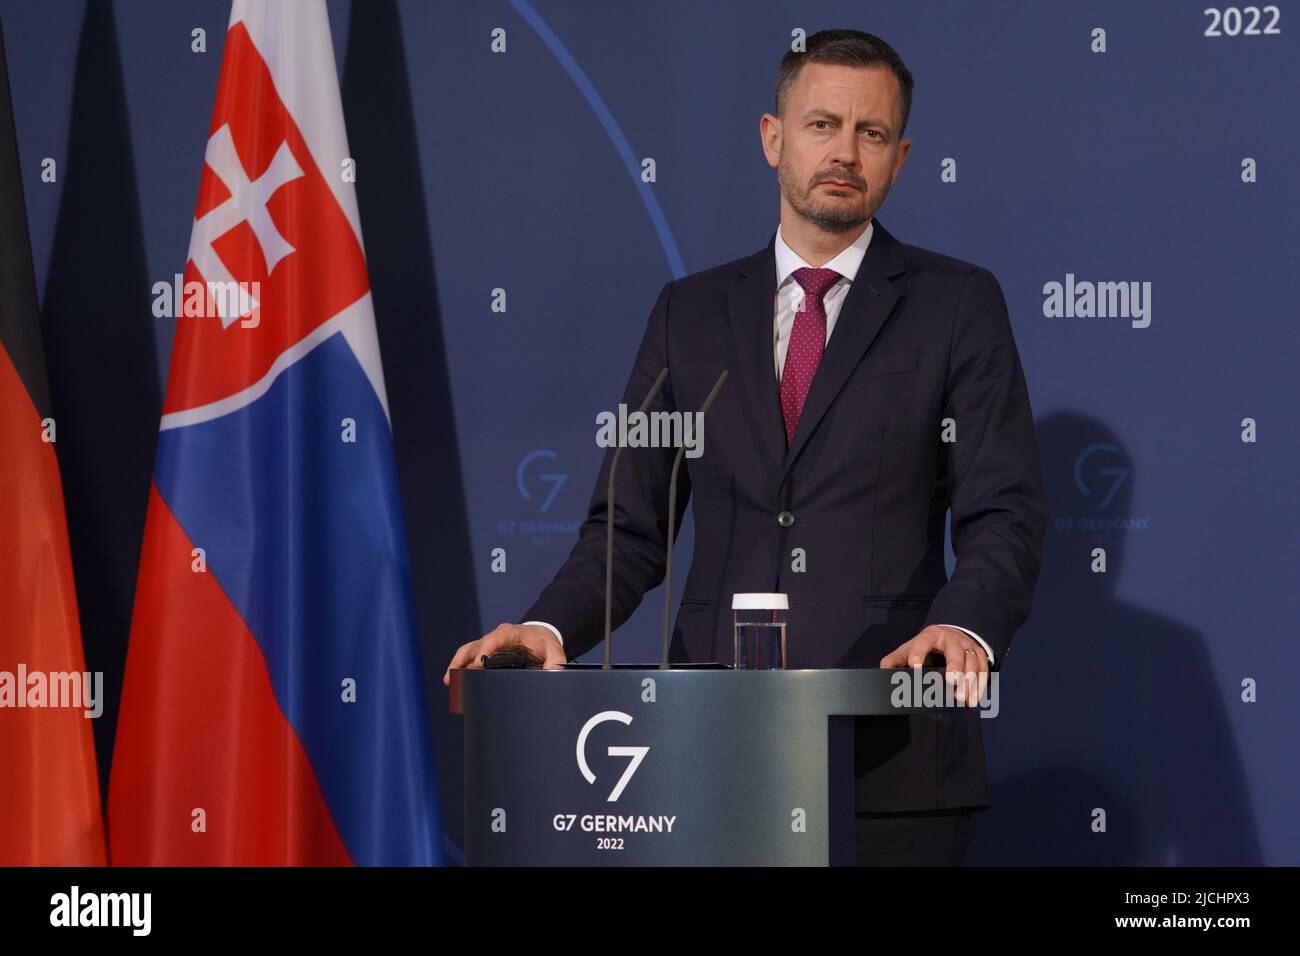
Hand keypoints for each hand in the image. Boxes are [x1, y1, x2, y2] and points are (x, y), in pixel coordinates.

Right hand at [442, 622, 566, 685]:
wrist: (540, 637)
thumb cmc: (544, 642)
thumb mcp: (554, 648)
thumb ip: (555, 659)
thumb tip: (553, 671)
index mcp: (509, 633)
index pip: (494, 639)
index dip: (485, 650)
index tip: (480, 663)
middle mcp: (495, 637)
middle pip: (474, 646)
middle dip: (464, 660)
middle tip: (456, 676)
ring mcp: (487, 645)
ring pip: (467, 652)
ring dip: (457, 665)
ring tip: (450, 682)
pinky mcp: (484, 654)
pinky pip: (468, 659)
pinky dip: (460, 669)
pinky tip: (455, 683)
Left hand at [879, 624, 987, 706]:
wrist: (951, 635)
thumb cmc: (927, 646)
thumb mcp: (910, 648)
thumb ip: (895, 659)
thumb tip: (882, 671)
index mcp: (931, 634)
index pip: (924, 641)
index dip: (919, 652)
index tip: (915, 666)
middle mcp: (952, 639)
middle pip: (955, 652)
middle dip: (954, 666)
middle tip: (951, 681)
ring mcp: (968, 646)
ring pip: (972, 663)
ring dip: (969, 682)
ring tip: (962, 699)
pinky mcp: (980, 655)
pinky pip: (983, 670)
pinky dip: (979, 686)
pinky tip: (974, 700)